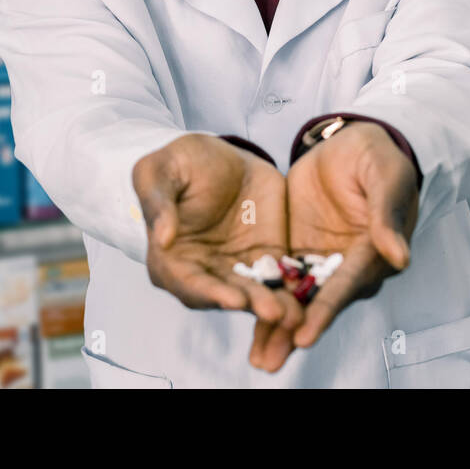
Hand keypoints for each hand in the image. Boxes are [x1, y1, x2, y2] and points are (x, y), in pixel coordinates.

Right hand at [133, 134, 302, 329]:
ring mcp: (236, 268)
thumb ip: (159, 202)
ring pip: (256, 293)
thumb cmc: (180, 163)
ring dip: (275, 305)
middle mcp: (203, 272)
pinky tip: (310, 296)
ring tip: (296, 313)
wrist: (221, 155)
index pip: (188, 283)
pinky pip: (281, 277)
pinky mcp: (266, 258)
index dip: (210, 293)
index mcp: (170, 259)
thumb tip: (163, 238)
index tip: (233, 300)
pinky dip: (293, 289)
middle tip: (274, 312)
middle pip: (226, 295)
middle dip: (250, 304)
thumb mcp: (159, 172)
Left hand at [251, 122, 417, 370]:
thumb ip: (386, 215)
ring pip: (299, 300)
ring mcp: (323, 262)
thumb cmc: (377, 158)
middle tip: (270, 361)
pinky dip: (266, 301)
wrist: (351, 143)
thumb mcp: (386, 177)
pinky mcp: (300, 252)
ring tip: (258, 359)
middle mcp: (349, 267)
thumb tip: (400, 257)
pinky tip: (244, 320)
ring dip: (278, 329)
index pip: (347, 285)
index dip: (326, 310)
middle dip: (296, 333)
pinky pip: (281, 280)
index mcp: (374, 253)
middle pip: (321, 304)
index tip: (304, 335)